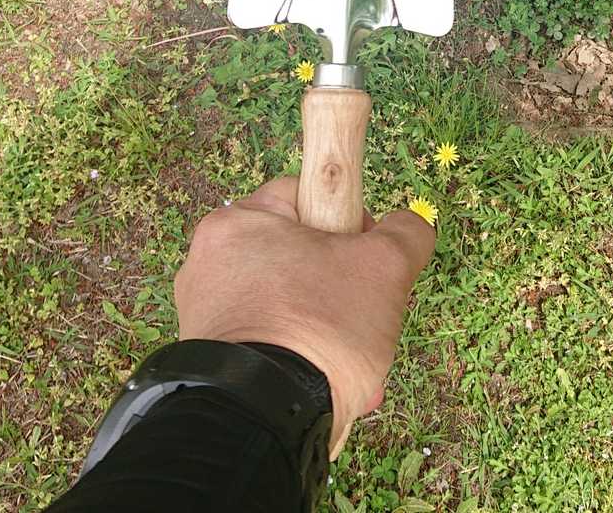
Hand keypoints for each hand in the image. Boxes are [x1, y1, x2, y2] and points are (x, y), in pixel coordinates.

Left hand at [174, 177, 435, 454]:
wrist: (263, 418)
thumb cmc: (320, 325)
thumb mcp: (384, 267)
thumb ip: (405, 233)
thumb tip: (410, 225)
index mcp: (238, 222)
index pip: (303, 194)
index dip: (348, 221)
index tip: (368, 260)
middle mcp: (207, 262)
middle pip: (297, 256)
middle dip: (340, 289)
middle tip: (367, 318)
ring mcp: (202, 314)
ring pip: (287, 306)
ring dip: (326, 331)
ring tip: (352, 364)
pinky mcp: (206, 360)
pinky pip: (266, 345)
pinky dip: (297, 360)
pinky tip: (323, 387)